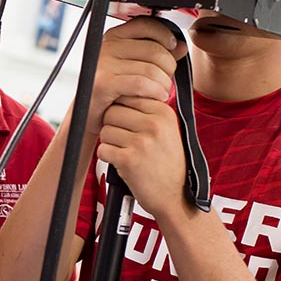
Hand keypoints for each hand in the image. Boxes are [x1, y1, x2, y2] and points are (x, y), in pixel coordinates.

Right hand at [86, 17, 182, 137]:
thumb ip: (158, 55)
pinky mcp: (104, 83)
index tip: (172, 48)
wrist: (91, 115)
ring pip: (150, 69)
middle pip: (154, 49)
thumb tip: (181, 46)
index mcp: (113, 37)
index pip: (146, 25)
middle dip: (169, 67)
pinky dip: (155, 91)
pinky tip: (157, 97)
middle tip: (166, 80)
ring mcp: (103, 65)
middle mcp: (107, 47)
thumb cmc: (113, 92)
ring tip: (162, 92)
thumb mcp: (136, 68)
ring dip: (164, 83)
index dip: (165, 35)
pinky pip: (140, 83)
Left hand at [91, 17, 188, 215]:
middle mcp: (154, 123)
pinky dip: (108, 157)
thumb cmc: (167, 161)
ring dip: (110, 143)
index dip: (121, 111)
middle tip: (126, 141)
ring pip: (105, 130)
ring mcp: (142, 141)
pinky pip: (103, 149)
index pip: (126, 95)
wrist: (177, 195)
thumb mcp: (167, 128)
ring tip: (127, 152)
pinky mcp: (130, 160)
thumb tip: (123, 85)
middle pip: (111, 111)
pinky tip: (123, 163)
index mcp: (163, 111)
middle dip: (113, 126)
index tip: (129, 124)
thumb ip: (148, 107)